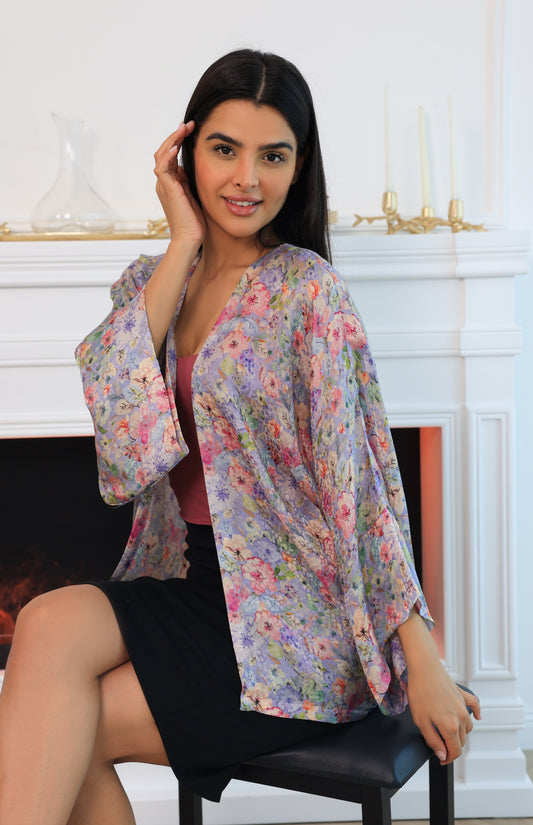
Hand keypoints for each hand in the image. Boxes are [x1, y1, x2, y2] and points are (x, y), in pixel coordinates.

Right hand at [153, 122, 205, 245]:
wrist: (190, 238)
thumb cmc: (194, 221)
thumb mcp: (193, 194)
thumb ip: (188, 180)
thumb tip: (188, 167)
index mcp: (171, 182)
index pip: (170, 155)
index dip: (178, 141)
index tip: (191, 129)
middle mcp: (164, 182)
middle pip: (163, 151)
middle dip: (175, 136)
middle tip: (189, 124)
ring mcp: (164, 186)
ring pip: (161, 156)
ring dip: (172, 140)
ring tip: (183, 129)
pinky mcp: (167, 190)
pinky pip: (162, 169)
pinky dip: (167, 157)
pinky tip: (175, 148)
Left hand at [397, 611, 481, 763]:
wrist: (424, 667)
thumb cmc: (419, 692)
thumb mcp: (421, 721)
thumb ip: (433, 740)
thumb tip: (443, 754)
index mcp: (450, 726)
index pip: (455, 751)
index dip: (448, 759)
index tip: (440, 760)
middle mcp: (461, 717)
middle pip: (461, 741)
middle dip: (452, 747)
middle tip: (440, 747)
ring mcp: (464, 705)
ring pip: (467, 727)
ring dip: (460, 733)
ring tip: (448, 733)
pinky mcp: (463, 694)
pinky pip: (475, 705)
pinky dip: (477, 713)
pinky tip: (476, 716)